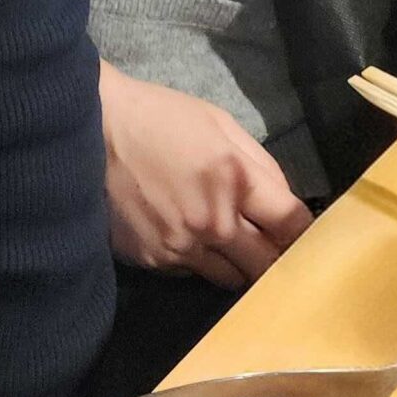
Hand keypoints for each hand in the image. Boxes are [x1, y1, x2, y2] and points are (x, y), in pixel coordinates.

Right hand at [100, 64, 312, 288]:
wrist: (94, 128)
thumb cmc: (161, 118)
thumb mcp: (221, 124)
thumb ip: (261, 165)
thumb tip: (284, 202)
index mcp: (236, 180)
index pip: (292, 226)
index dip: (303, 232)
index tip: (300, 233)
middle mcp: (214, 222)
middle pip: (268, 265)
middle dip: (277, 258)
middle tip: (273, 248)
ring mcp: (182, 246)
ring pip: (232, 279)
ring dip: (239, 265)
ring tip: (232, 245)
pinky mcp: (154, 260)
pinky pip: (192, 272)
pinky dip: (199, 260)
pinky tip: (186, 234)